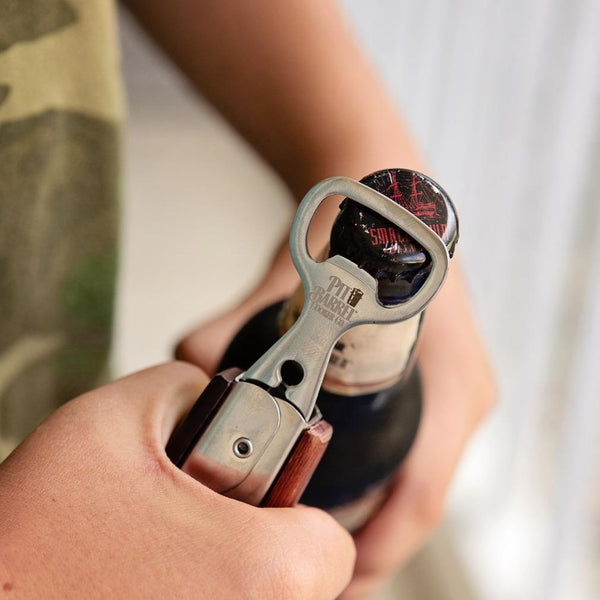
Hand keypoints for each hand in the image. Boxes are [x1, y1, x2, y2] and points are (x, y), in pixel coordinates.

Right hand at [0, 362, 354, 599]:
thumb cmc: (32, 536)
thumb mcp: (108, 420)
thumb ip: (180, 384)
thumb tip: (206, 389)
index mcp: (263, 573)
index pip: (331, 542)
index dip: (293, 505)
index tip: (257, 494)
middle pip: (299, 580)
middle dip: (257, 538)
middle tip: (203, 519)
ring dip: (228, 571)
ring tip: (169, 548)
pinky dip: (199, 592)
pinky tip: (152, 576)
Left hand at [177, 259, 493, 599]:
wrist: (385, 205)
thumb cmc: (354, 235)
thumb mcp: (295, 280)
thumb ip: (230, 325)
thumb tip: (184, 364)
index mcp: (448, 381)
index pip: (420, 495)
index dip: (374, 548)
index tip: (329, 577)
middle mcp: (458, 396)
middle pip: (413, 497)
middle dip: (362, 541)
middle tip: (305, 564)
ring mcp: (449, 393)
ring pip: (411, 477)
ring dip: (367, 512)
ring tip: (310, 533)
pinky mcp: (432, 387)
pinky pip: (408, 450)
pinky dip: (372, 477)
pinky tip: (332, 483)